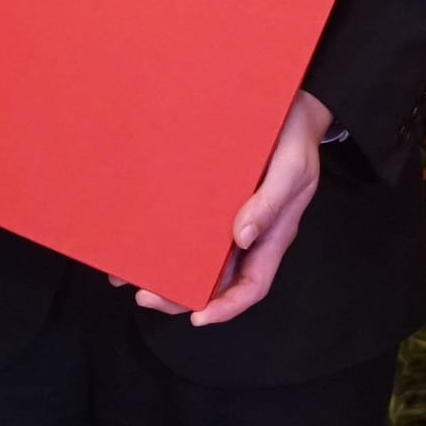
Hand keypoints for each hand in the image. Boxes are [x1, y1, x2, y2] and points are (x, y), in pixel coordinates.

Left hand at [146, 92, 332, 327]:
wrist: (292, 108)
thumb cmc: (296, 142)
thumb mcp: (292, 171)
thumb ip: (270, 204)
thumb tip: (241, 237)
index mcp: (272, 237)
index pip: (251, 286)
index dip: (226, 307)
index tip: (198, 317)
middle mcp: (248, 235)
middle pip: (216, 279)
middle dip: (182, 294)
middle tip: (145, 295)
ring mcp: (229, 217)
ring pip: (197, 256)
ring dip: (167, 268)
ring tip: (128, 274)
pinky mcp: (213, 197)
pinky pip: (188, 223)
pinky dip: (165, 233)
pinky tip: (138, 233)